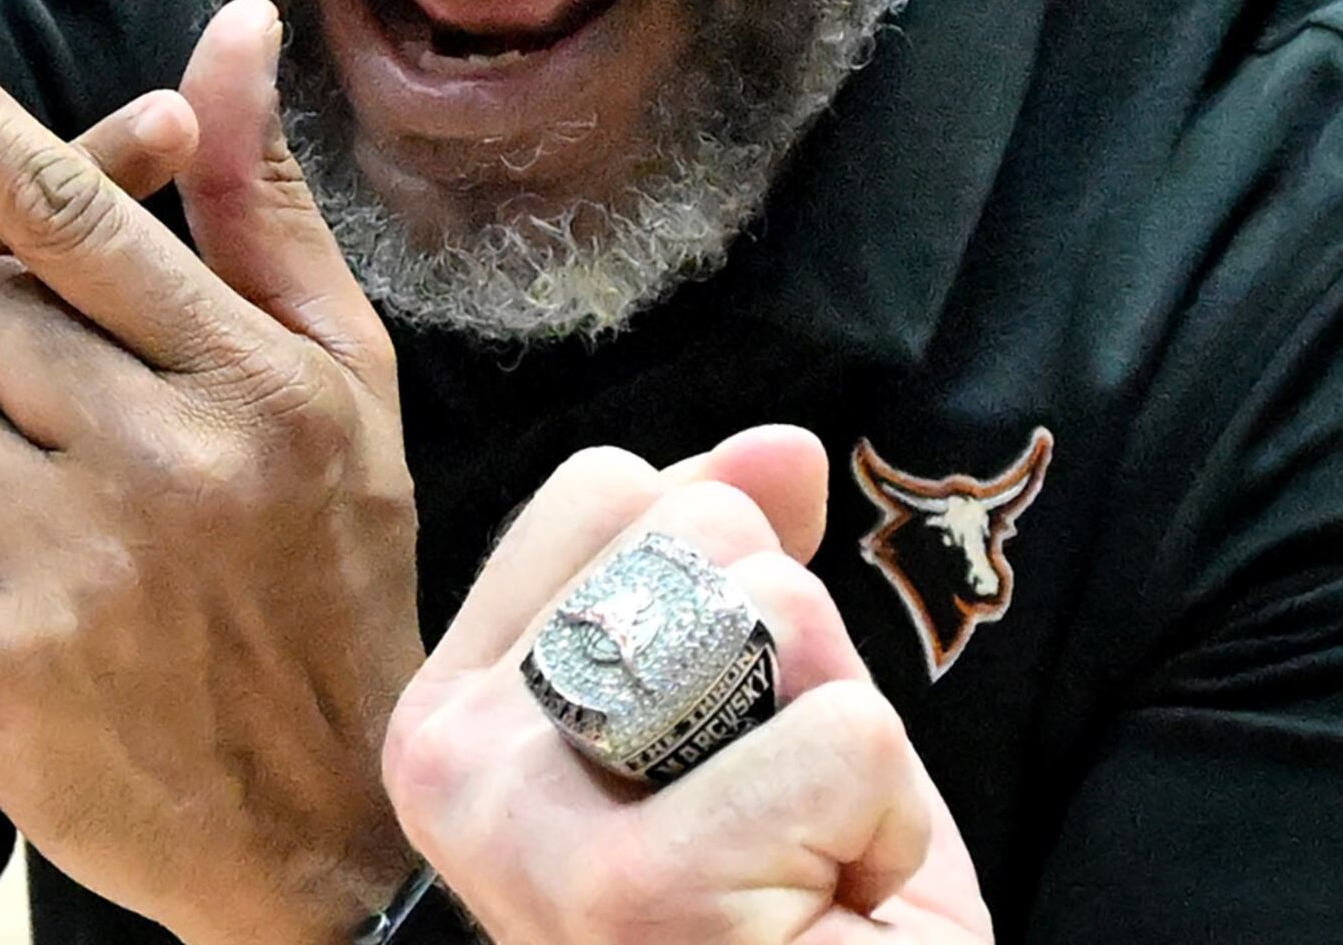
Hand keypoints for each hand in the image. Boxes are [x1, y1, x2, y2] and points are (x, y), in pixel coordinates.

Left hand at [0, 0, 422, 942]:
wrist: (317, 822)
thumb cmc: (323, 568)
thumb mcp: (338, 382)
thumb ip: (261, 208)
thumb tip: (233, 30)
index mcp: (251, 376)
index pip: (73, 211)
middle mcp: (164, 460)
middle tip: (76, 429)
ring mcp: (74, 571)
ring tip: (49, 530)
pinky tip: (15, 617)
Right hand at [383, 430, 993, 944]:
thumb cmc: (782, 921)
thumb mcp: (753, 714)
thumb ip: (735, 565)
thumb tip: (778, 444)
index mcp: (453, 714)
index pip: (612, 489)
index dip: (723, 573)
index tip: (716, 731)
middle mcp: (458, 766)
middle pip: (703, 534)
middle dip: (798, 658)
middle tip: (773, 815)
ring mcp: (538, 836)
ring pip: (780, 619)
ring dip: (849, 746)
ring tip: (802, 866)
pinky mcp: (645, 894)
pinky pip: (848, 740)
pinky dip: (889, 830)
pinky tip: (834, 913)